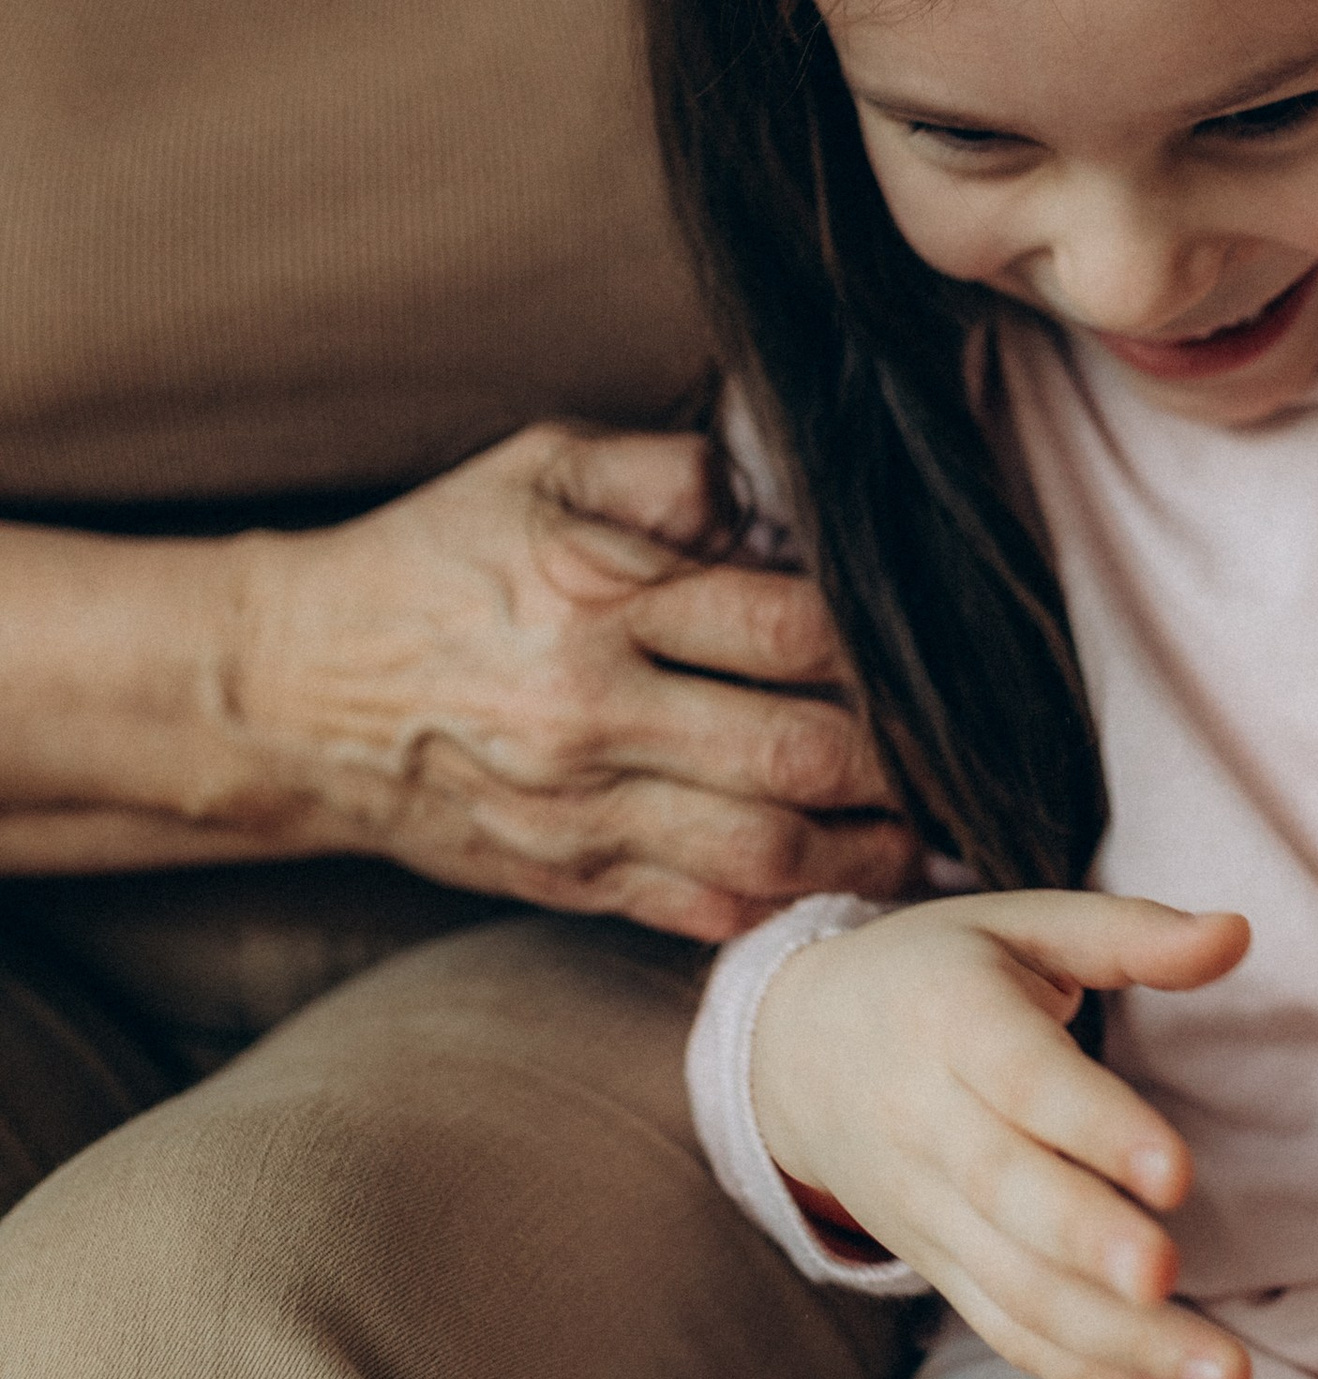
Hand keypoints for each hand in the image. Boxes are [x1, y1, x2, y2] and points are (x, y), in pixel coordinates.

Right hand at [233, 423, 912, 938]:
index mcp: (598, 600)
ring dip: (867, 851)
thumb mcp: (536, 466)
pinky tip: (838, 883)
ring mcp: (583, 812)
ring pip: (764, 854)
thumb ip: (667, 473)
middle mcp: (597, 716)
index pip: (787, 631)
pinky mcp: (569, 878)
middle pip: (797, 754)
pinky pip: (699, 912)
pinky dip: (782, 908)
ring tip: (926, 830)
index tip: (940, 653)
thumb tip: (773, 503)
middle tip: (961, 751)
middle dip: (900, 761)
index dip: (882, 649)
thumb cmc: (430, 562)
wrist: (294, 692)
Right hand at [752, 889, 1256, 1378]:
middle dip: (1090, 1245)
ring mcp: (927, 1207)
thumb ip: (1131, 933)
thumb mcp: (1020, 924)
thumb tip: (1239, 934)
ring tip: (1221, 1376)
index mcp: (955, 1021)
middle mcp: (930, 1122)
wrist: (796, 1051)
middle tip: (1169, 1281)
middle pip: (1009, 1195)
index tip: (1176, 1173)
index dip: (1094, 1127)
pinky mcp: (937, 1263)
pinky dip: (1080, 1368)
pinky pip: (1002, 1327)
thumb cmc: (936, 975)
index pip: (1023, 1081)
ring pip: (1014, 1285)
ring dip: (1116, 1340)